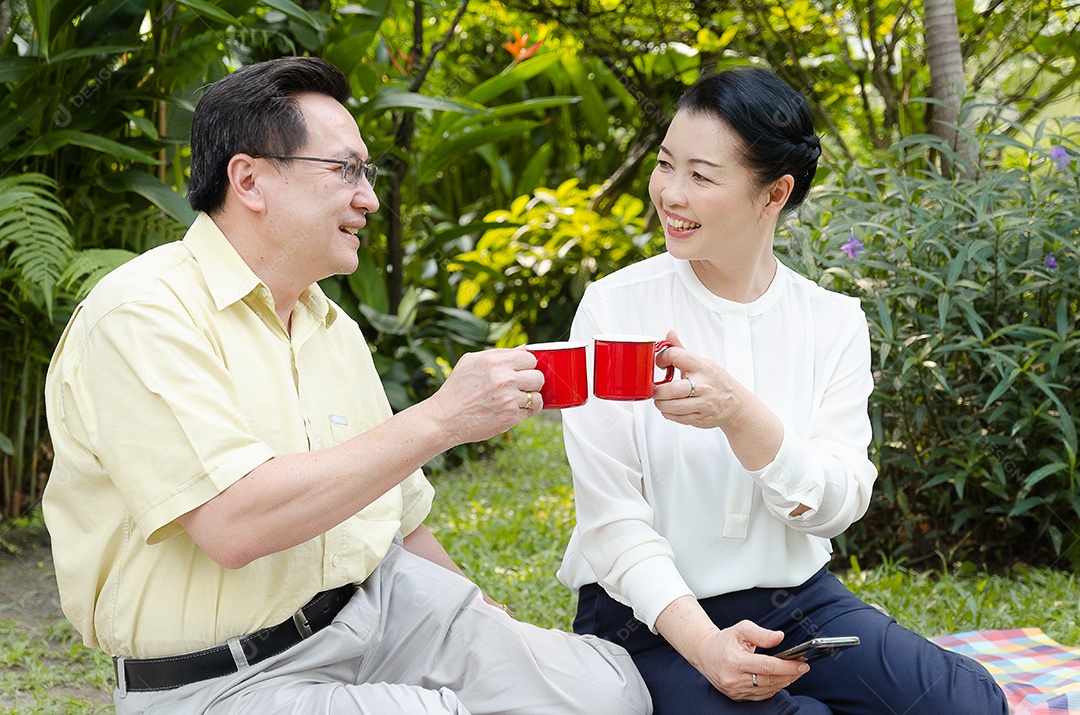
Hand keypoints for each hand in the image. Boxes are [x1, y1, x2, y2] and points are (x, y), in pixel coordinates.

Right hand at [428, 347, 544, 445]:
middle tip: (520, 386)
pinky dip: (523, 412)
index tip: (522, 371)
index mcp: (495, 362)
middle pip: (538, 377)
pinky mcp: (510, 417)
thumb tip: (524, 348)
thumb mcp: (471, 362)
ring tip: (516, 400)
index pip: (530, 358)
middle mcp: (504, 379)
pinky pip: (529, 412)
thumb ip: (499, 353)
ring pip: (537, 397)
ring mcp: (509, 399)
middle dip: (532, 382)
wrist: (445, 418)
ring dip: (529, 399)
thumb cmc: (456, 389)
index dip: (527, 365)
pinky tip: (510, 410)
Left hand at [651, 329, 784, 472]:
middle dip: (657, 390)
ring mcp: (702, 404)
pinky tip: (671, 406)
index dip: (661, 358)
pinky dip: (668, 413)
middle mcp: (703, 386)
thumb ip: (682, 350)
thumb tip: (669, 334)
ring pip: (670, 406)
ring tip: (662, 398)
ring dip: (660, 403)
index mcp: (702, 367)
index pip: (675, 356)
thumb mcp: (703, 363)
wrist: (736, 404)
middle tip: (656, 388)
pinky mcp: (699, 419)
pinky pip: (675, 418)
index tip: (659, 363)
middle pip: (670, 389)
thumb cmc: (717, 382)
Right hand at [693, 621, 808, 701]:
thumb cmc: (724, 640)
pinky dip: (773, 688)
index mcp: (734, 661)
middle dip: (790, 674)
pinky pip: (760, 695)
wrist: (705, 653)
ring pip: (767, 689)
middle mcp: (733, 678)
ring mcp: (735, 690)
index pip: (767, 666)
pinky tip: (779, 679)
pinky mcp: (736, 696)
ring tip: (794, 672)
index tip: (802, 664)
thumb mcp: (741, 629)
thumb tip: (779, 637)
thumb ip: (761, 633)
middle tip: (802, 667)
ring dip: (784, 682)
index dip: (787, 666)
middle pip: (769, 680)